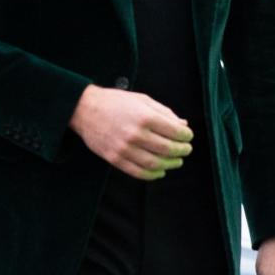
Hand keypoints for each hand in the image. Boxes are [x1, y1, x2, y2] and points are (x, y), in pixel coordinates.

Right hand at [69, 84, 192, 179]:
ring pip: (155, 163)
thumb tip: (183, 125)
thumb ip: (165, 113)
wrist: (85, 110)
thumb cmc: (117, 102)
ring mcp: (124, 149)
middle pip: (167, 149)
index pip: (174, 132)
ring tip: (177, 161)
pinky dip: (153, 175)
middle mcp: (136, 134)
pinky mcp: (115, 159)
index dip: (186, 136)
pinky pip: (138, 172)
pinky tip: (160, 171)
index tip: (188, 136)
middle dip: (181, 150)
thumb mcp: (143, 100)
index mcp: (145, 117)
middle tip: (186, 149)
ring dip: (170, 164)